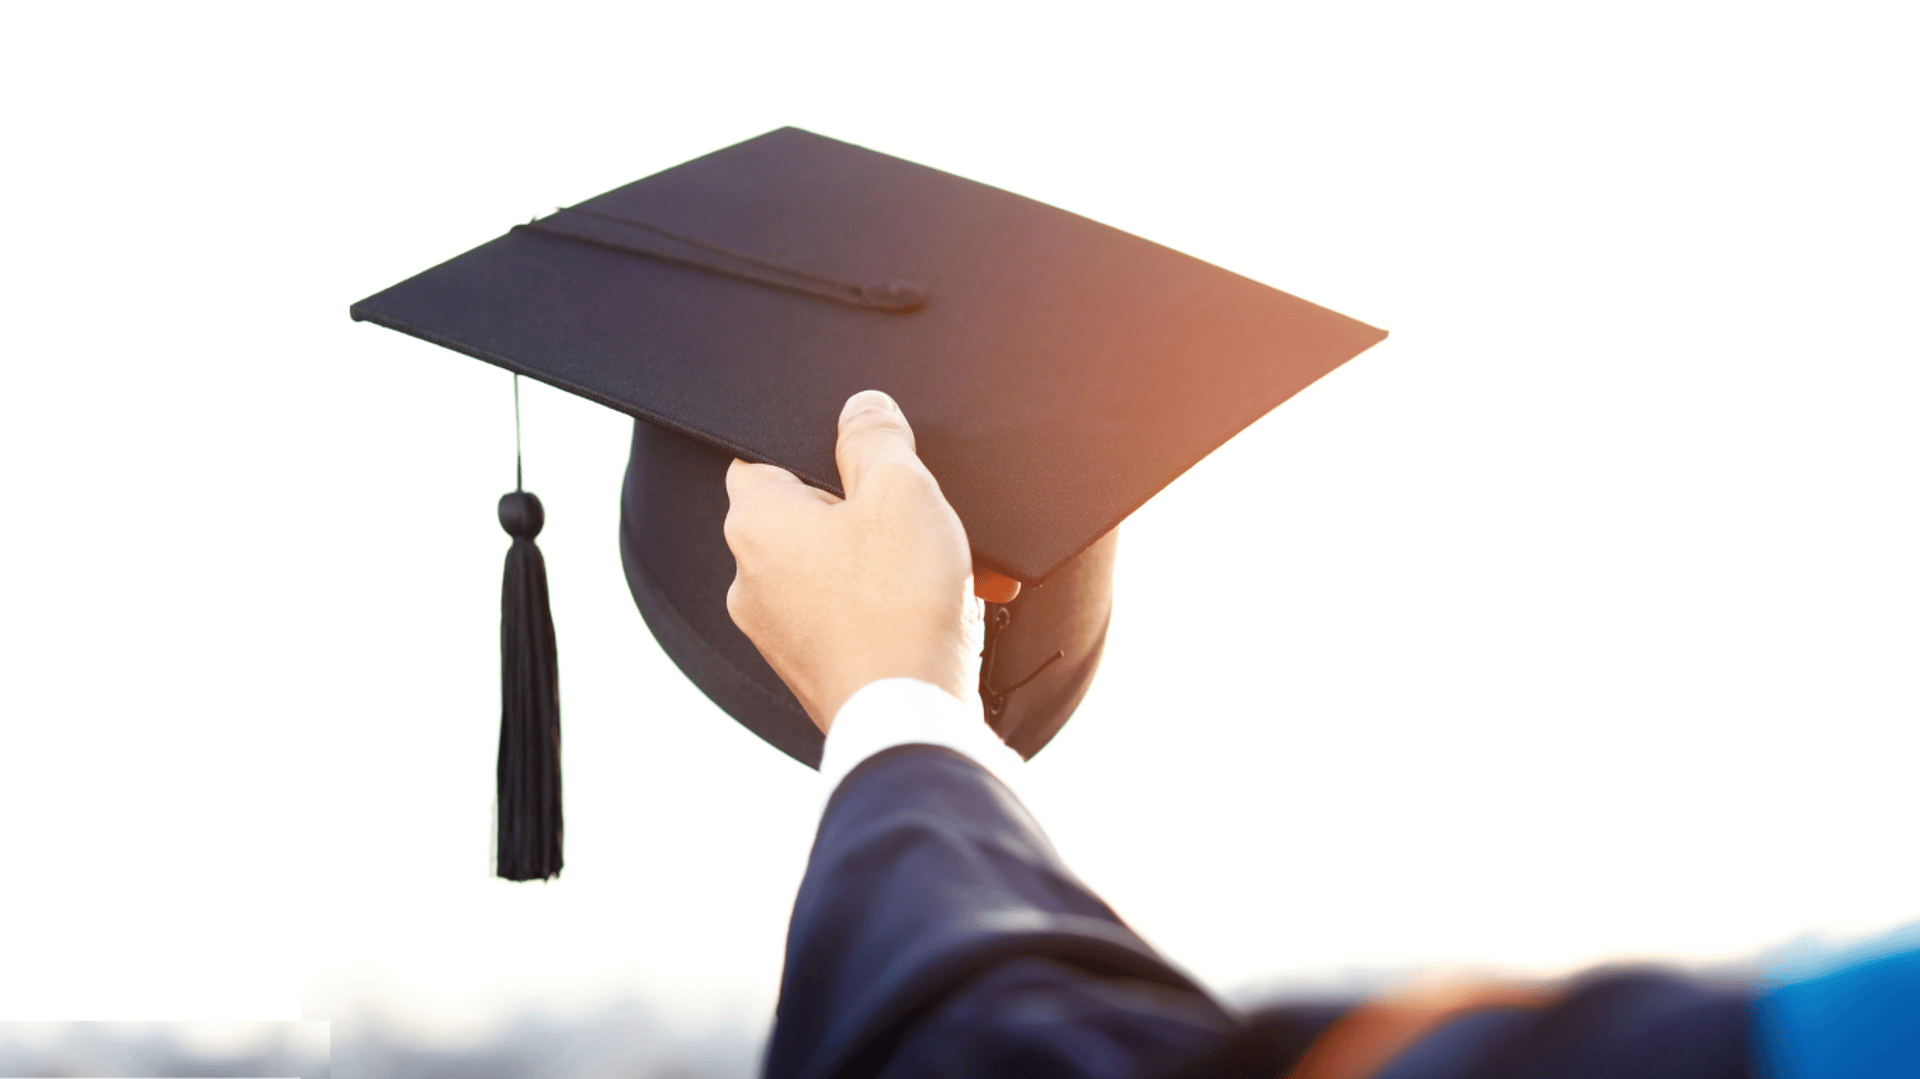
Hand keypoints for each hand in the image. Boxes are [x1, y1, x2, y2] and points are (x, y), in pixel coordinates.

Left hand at [724, 391, 982, 732]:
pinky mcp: (812, 669)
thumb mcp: (900, 489)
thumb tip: (862, 407)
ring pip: (836, 569)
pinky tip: (942, 607)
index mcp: (754, 523)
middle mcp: (750, 579)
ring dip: (889, 561)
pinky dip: (892, 606)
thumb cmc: (898, 604)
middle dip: (868, 511)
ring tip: (945, 567)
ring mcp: (777, 632)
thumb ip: (875, 436)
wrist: (911, 718)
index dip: (819, 449)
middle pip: (808, 515)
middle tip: (919, 517)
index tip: (868, 460)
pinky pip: (851, 617)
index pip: (761, 456)